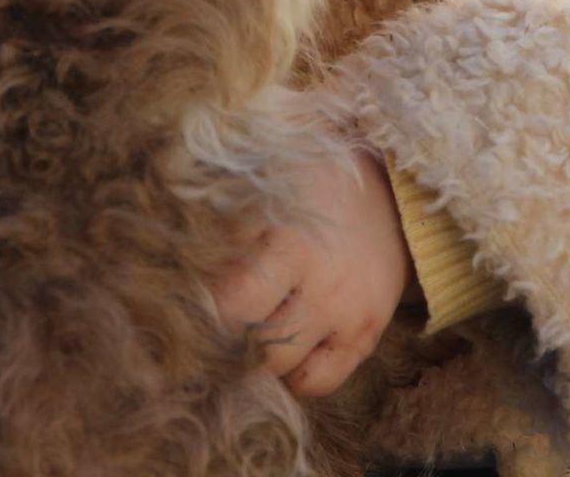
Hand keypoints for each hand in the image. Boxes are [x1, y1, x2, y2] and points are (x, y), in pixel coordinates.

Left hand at [209, 145, 416, 398]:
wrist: (387, 193)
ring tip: (254, 331)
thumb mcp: (269, 192)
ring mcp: (350, 315)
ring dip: (261, 358)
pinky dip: (296, 374)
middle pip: (258, 346)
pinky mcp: (368, 334)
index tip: (198, 302)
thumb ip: (229, 230)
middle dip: (232, 340)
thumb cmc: (312, 188)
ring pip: (285, 370)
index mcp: (294, 245)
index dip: (211, 310)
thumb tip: (182, 270)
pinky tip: (288, 346)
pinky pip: (320, 383)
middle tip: (222, 322)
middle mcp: (326, 288)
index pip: (237, 304)